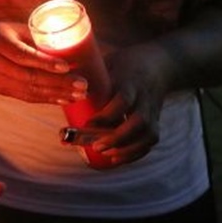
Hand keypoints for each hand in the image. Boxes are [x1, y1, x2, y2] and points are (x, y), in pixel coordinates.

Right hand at [0, 21, 85, 104]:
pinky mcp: (3, 91)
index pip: (22, 55)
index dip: (45, 62)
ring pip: (30, 91)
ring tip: (78, 95)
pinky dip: (47, 99)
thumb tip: (64, 43)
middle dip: (58, 83)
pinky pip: (27, 97)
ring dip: (57, 94)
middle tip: (82, 84)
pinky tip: (64, 100)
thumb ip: (33, 36)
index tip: (66, 65)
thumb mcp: (10, 27)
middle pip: (30, 77)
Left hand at [70, 43, 170, 165]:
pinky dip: (136, 153)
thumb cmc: (126, 63)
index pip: (123, 100)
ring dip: (127, 149)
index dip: (107, 115)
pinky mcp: (157, 120)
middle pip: (138, 122)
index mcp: (131, 81)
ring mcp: (153, 110)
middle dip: (117, 138)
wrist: (161, 63)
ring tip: (105, 154)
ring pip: (149, 134)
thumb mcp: (109, 64)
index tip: (88, 124)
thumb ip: (90, 76)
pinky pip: (151, 140)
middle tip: (95, 146)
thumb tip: (60, 86)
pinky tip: (117, 159)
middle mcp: (145, 97)